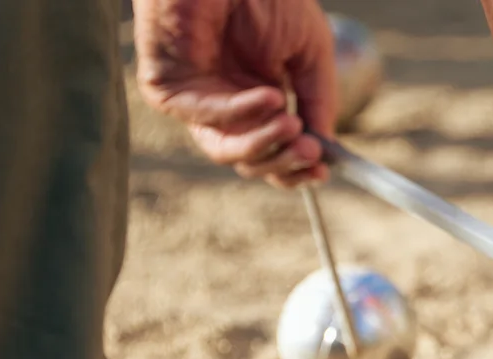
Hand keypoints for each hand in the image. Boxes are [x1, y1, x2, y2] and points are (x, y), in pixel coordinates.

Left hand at [133, 0, 337, 187]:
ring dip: (265, 146)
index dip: (297, 168)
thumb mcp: (310, 53)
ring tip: (292, 125)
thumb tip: (325, 149)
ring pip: (226, 151)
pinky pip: (206, 118)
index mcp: (258, 99)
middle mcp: (226, 104)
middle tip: (310, 152)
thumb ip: (317, 101)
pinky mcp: (167, 89)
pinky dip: (242, 112)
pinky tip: (271, 96)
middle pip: (252, 162)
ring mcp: (196, 99)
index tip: (323, 171)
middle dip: (284, 162)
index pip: (273, 151)